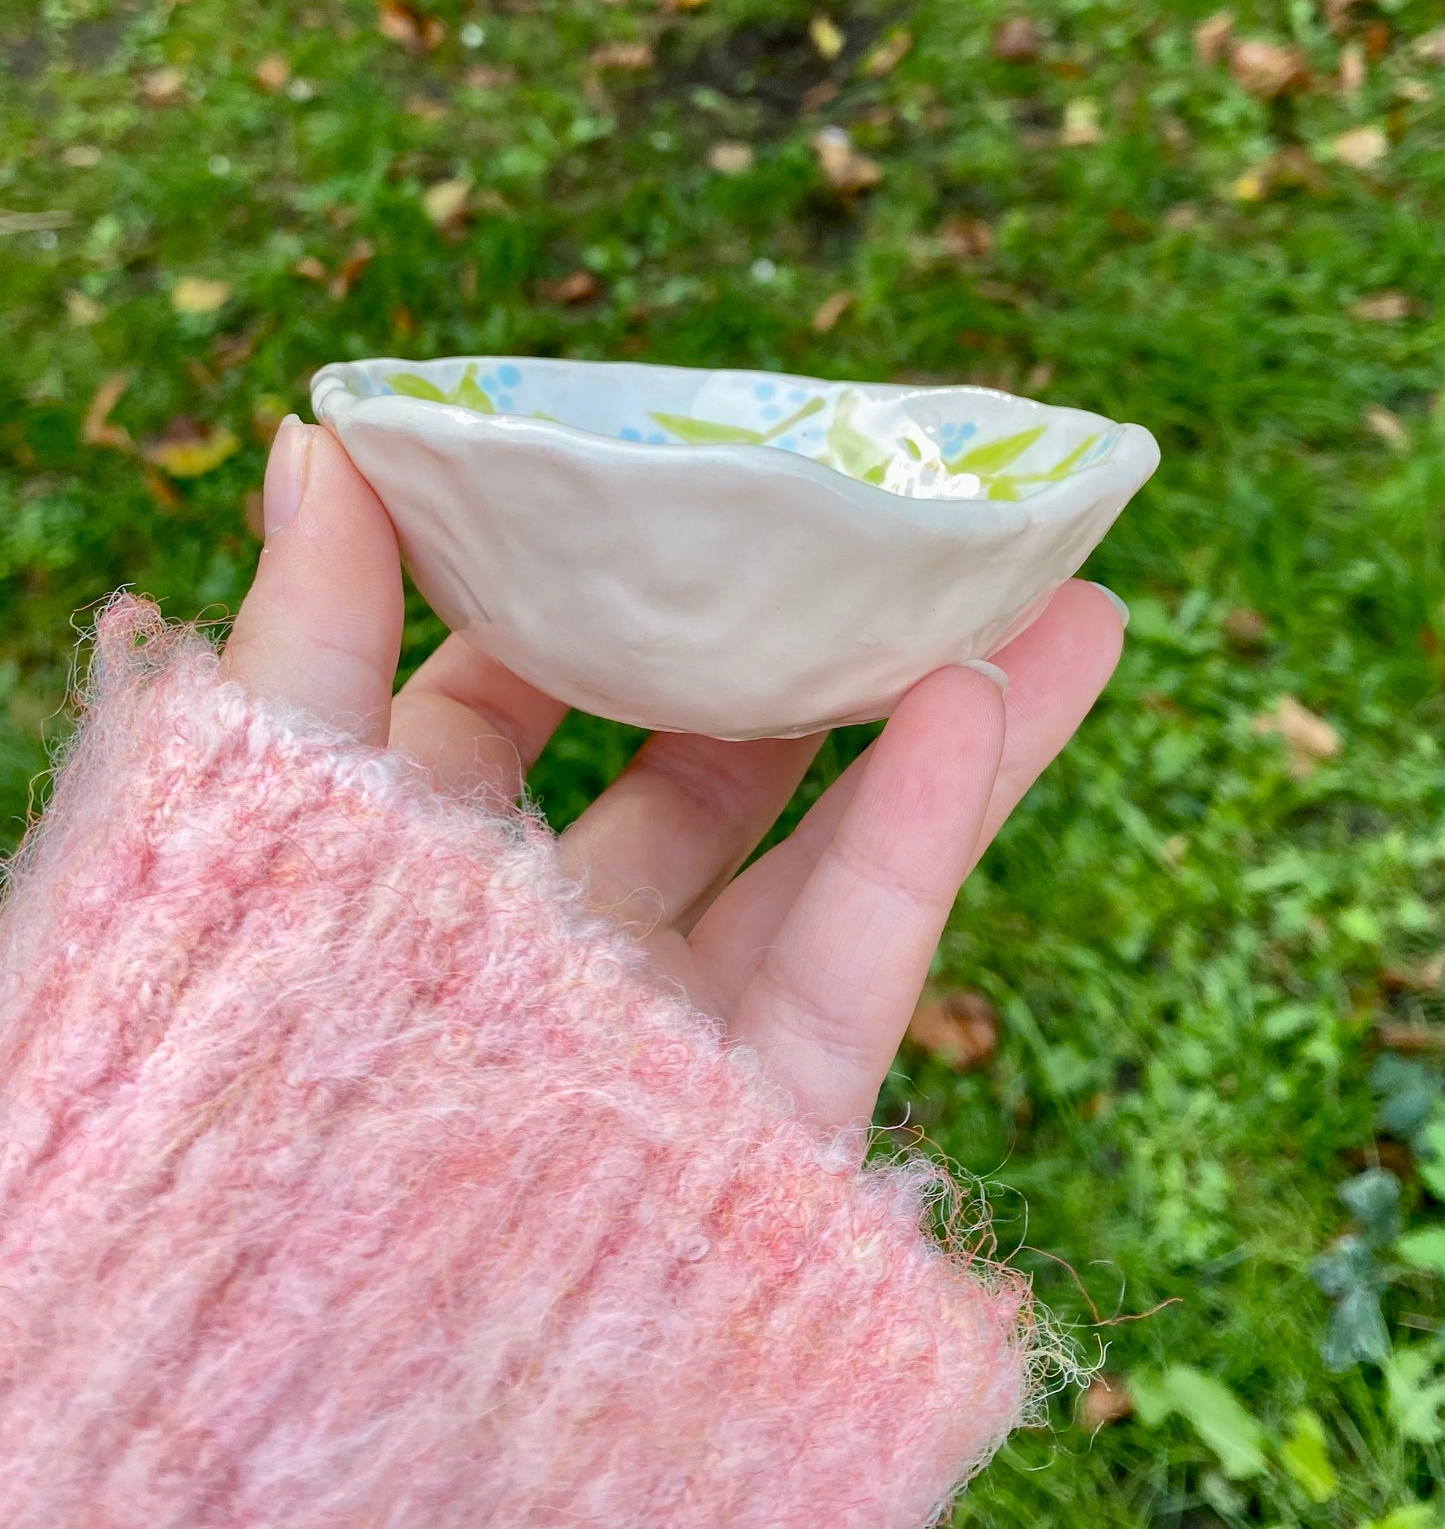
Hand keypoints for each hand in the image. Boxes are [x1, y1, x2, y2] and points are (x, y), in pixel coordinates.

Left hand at [224, 418, 1124, 1135]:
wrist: (295, 1375)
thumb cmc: (242, 1063)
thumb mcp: (266, 812)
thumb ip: (308, 629)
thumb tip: (320, 428)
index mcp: (411, 872)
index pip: (509, 691)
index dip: (589, 583)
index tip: (667, 475)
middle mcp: (544, 950)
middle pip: (701, 761)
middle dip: (801, 641)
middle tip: (894, 522)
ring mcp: (662, 1036)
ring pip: (820, 852)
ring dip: (943, 718)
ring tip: (1056, 591)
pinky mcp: (757, 1128)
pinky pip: (851, 963)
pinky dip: (921, 835)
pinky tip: (991, 702)